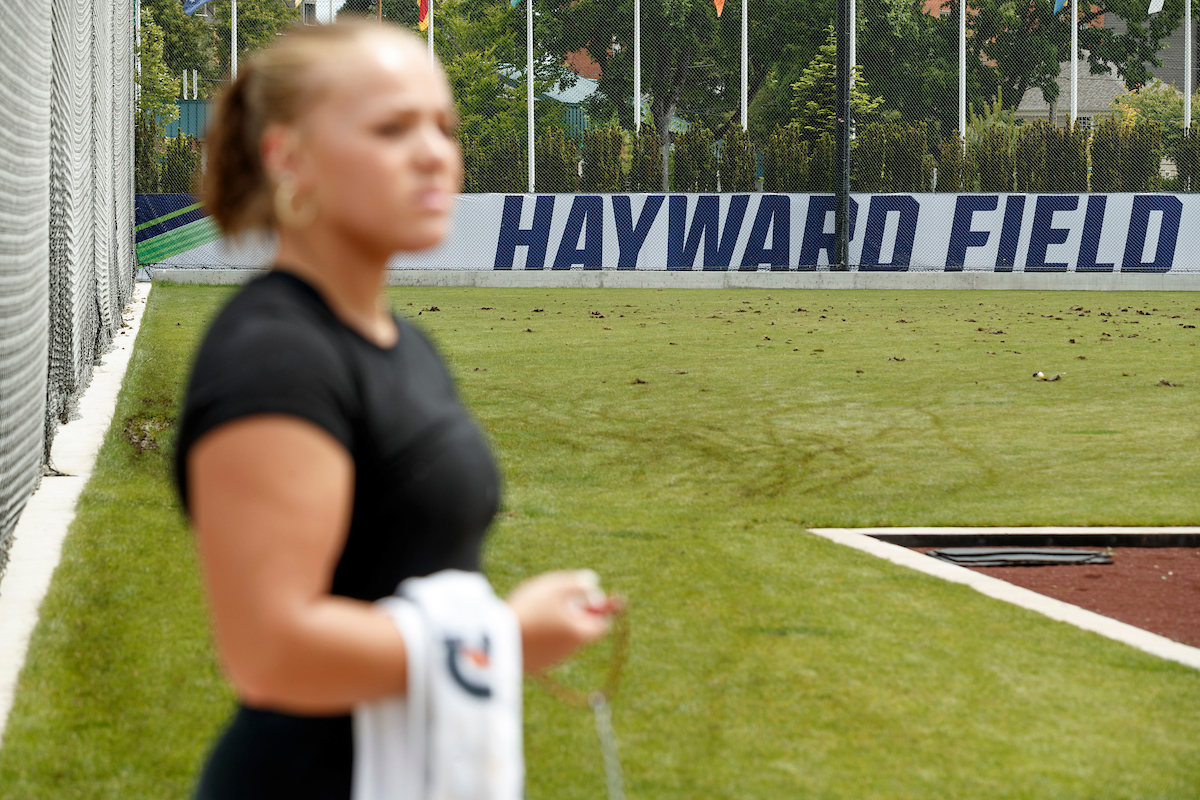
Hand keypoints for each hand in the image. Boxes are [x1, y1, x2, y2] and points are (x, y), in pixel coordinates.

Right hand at [506, 570, 621, 672]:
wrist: (496, 640)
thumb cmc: (529, 609)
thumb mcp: (555, 587)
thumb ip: (578, 583)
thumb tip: (593, 583)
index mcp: (580, 633)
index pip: (602, 624)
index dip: (597, 609)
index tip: (588, 597)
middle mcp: (570, 651)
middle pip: (581, 631)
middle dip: (574, 616)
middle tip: (559, 601)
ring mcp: (552, 661)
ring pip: (562, 640)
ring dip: (557, 627)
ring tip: (535, 611)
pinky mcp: (535, 666)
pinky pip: (544, 649)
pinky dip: (541, 638)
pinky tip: (525, 625)